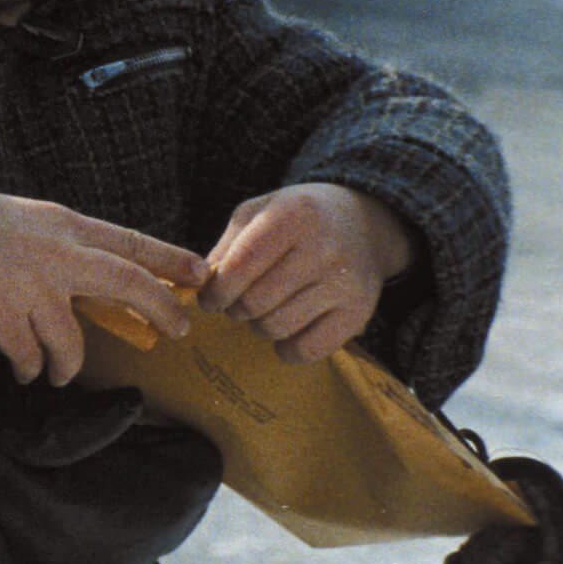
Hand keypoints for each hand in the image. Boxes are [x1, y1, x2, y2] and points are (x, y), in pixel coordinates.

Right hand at [0, 187, 206, 385]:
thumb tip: (90, 275)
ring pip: (72, 341)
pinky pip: (28, 357)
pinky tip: (23, 371)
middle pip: (127, 283)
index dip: (170, 259)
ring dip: (67, 366)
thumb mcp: (27, 220)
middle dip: (160, 309)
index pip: (130, 242)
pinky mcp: (1, 315)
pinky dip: (28, 369)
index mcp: (64, 226)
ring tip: (57, 374)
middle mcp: (56, 254)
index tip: (202, 274)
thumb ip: (61, 244)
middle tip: (178, 330)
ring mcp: (30, 287)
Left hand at [199, 183, 415, 363]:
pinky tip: (288, 329)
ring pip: (277, 328)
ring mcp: (345, 282)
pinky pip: (307, 350)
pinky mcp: (359, 312)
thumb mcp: (258, 213)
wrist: (362, 221)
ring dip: (260, 326)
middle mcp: (324, 248)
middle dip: (235, 308)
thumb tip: (200, 288)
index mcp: (293, 215)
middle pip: (255, 303)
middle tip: (239, 302)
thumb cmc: (295, 219)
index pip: (240, 266)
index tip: (209, 299)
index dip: (216, 291)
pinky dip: (287, 349)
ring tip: (267, 308)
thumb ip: (226, 247)